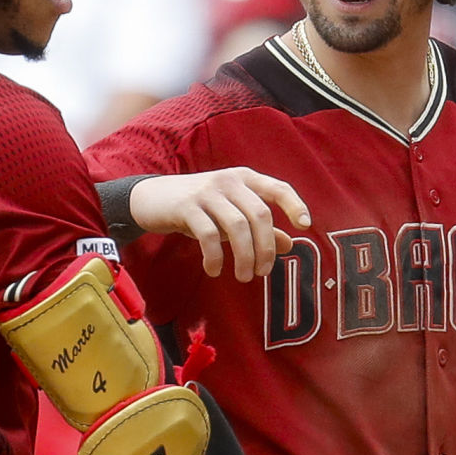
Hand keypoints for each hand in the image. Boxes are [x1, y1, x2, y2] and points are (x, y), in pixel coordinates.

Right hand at [128, 169, 310, 281]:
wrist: (151, 198)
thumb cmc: (198, 208)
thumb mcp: (230, 215)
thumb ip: (259, 228)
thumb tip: (289, 244)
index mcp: (245, 178)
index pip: (278, 188)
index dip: (294, 205)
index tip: (304, 226)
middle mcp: (229, 181)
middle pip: (260, 214)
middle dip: (265, 247)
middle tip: (262, 272)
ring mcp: (207, 192)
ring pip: (237, 226)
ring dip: (244, 256)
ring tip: (242, 276)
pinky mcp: (187, 207)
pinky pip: (209, 236)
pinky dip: (215, 257)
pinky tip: (213, 270)